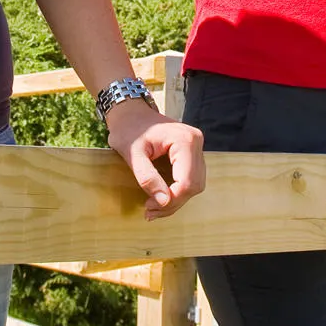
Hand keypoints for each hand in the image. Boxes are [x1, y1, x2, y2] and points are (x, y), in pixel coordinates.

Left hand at [104, 98, 205, 219]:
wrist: (130, 113)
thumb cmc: (128, 130)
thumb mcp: (132, 154)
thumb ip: (147, 177)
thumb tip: (163, 201)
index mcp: (185, 140)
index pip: (187, 181)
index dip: (171, 200)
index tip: (149, 207)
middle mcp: (196, 142)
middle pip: (194, 185)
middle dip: (173, 203)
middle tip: (149, 211)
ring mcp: (196, 147)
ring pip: (195, 184)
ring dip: (176, 200)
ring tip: (153, 208)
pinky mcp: (192, 153)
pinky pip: (191, 178)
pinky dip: (177, 192)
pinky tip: (160, 198)